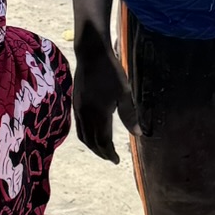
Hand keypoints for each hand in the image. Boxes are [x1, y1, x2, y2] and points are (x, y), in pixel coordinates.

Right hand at [71, 24, 136, 163]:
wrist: (91, 54)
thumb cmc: (111, 72)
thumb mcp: (124, 93)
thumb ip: (129, 115)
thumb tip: (138, 134)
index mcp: (98, 115)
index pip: (103, 141)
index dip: (109, 153)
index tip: (117, 160)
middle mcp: (85, 115)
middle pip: (91, 142)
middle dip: (101, 152)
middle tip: (110, 158)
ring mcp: (78, 109)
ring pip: (82, 135)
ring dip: (92, 146)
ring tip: (102, 149)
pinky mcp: (75, 102)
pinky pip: (78, 126)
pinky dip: (85, 135)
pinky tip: (91, 133)